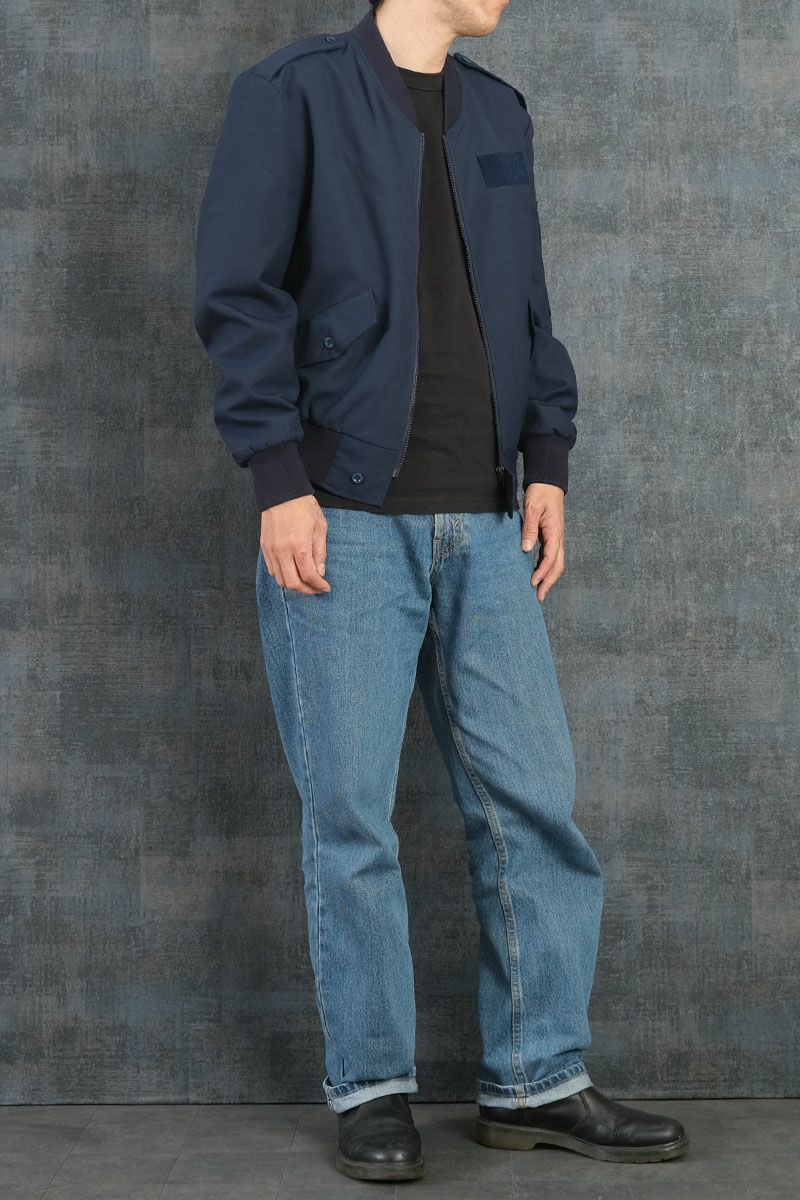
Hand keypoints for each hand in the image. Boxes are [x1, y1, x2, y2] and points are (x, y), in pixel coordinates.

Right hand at [260, 495, 330, 593]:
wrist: (282, 493)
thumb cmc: (303, 507)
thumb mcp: (320, 527)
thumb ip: (320, 552)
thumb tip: (320, 572)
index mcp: (299, 546)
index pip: (309, 575)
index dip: (318, 585)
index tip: (325, 587)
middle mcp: (283, 551)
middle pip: (292, 583)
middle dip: (306, 590)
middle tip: (316, 589)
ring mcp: (271, 550)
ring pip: (280, 579)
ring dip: (293, 585)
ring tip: (305, 583)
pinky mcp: (264, 547)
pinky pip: (271, 570)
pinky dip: (282, 576)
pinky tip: (292, 572)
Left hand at [520, 483, 564, 601]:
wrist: (548, 482)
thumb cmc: (540, 493)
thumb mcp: (532, 508)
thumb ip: (529, 528)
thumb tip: (526, 549)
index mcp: (555, 532)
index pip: (551, 558)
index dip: (542, 572)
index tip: (532, 583)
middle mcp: (558, 538)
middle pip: (558, 566)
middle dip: (549, 582)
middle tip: (539, 597)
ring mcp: (556, 538)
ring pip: (557, 563)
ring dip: (549, 578)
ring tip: (539, 592)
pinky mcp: (552, 537)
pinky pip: (552, 557)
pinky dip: (547, 569)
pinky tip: (538, 576)